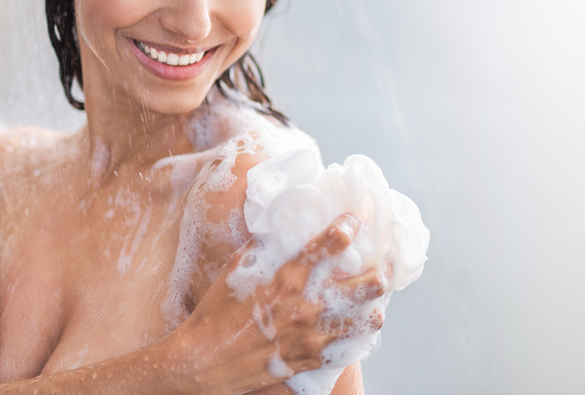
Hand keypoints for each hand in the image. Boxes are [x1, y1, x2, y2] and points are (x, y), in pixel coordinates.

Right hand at [166, 213, 386, 394]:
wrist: (202, 362)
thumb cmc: (216, 311)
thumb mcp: (237, 267)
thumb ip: (266, 244)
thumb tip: (284, 222)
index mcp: (288, 276)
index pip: (335, 241)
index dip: (350, 225)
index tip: (353, 221)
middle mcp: (307, 305)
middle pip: (368, 283)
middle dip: (381, 269)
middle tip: (382, 263)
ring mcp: (311, 335)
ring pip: (367, 318)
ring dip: (374, 306)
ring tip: (373, 299)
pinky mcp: (309, 360)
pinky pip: (348, 348)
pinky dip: (355, 336)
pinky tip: (354, 328)